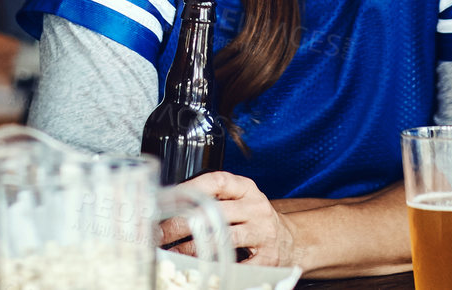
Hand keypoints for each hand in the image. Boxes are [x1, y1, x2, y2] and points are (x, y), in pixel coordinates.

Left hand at [165, 172, 296, 267]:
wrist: (290, 242)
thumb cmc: (254, 220)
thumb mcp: (240, 201)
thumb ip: (215, 199)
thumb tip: (171, 205)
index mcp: (246, 189)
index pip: (217, 181)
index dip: (191, 188)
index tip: (168, 198)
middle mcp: (256, 207)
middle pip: (215, 212)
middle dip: (183, 223)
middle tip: (161, 232)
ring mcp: (263, 232)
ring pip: (224, 238)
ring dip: (194, 248)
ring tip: (174, 253)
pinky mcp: (267, 258)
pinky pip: (238, 265)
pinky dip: (217, 268)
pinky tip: (200, 269)